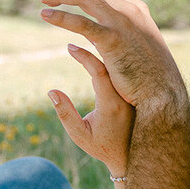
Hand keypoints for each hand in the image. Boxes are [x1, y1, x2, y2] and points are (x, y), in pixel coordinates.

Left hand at [39, 0, 187, 116]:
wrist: (164, 95)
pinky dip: (61, 16)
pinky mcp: (112, 40)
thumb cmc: (155, 79)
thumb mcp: (144, 50)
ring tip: (42, 0)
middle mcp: (131, 12)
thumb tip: (115, 37)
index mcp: (139, 13)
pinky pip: (81, 22)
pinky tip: (45, 15)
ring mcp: (122, 24)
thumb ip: (130, 38)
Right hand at [49, 43, 133, 176]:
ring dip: (108, 47)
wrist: (133, 156)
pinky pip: (127, 69)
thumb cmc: (102, 147)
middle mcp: (126, 95)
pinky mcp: (138, 91)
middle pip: (114, 61)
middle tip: (78, 33)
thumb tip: (51, 91)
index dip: (84, 57)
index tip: (69, 46)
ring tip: (91, 33)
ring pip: (122, 63)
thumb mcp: (80, 135)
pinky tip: (105, 47)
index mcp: (112, 104)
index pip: (99, 72)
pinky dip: (115, 56)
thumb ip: (66, 114)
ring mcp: (134, 92)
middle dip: (97, 43)